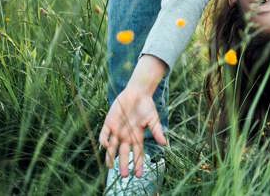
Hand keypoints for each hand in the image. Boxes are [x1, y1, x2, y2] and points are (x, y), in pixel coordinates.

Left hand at [99, 55, 167, 177]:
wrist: (137, 92)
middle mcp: (126, 136)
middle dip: (124, 164)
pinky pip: (104, 134)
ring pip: (112, 147)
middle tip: (124, 176)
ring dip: (111, 157)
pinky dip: (104, 140)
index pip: (138, 153)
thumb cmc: (147, 106)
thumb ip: (157, 132)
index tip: (139, 175)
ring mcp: (116, 130)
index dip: (139, 164)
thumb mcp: (154, 120)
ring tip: (111, 167)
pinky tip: (106, 146)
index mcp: (137, 136)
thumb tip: (165, 144)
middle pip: (124, 153)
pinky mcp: (109, 123)